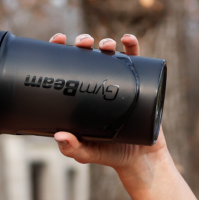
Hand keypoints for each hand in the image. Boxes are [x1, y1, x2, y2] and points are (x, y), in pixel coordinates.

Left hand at [46, 32, 170, 187]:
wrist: (140, 159)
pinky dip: (132, 46)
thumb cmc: (108, 155)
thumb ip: (72, 147)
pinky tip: (127, 40)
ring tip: (106, 44)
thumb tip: (60, 136)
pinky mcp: (138, 84)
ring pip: (109, 54)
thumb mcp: (86, 152)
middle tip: (84, 43)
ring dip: (106, 42)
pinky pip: (135, 60)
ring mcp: (117, 83)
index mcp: (78, 96)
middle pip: (86, 56)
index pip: (66, 67)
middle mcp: (97, 85)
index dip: (60, 50)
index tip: (58, 39)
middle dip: (84, 42)